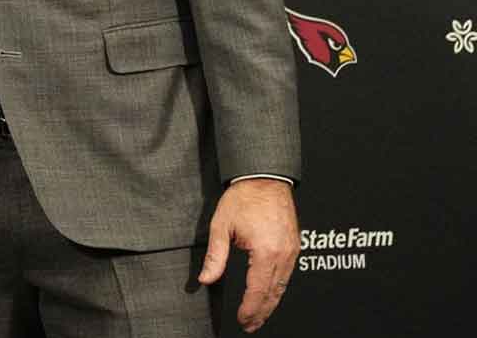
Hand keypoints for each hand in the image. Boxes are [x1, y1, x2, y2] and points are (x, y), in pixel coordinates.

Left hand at [198, 178, 299, 331]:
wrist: (264, 178)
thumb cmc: (243, 198)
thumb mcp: (221, 226)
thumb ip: (216, 256)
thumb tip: (206, 278)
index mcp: (266, 251)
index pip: (257, 290)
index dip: (249, 308)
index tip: (242, 320)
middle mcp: (283, 254)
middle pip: (274, 293)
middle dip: (262, 312)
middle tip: (250, 325)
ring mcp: (292, 250)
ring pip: (283, 286)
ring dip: (271, 303)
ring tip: (259, 316)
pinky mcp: (294, 246)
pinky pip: (288, 274)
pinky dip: (279, 288)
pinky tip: (271, 294)